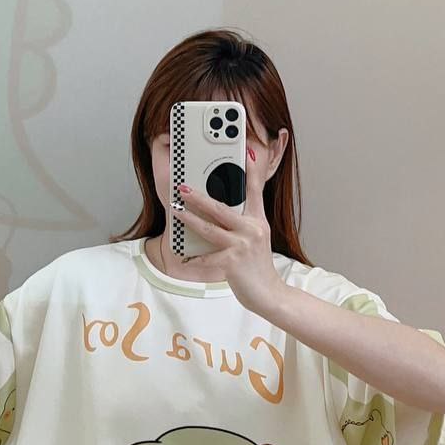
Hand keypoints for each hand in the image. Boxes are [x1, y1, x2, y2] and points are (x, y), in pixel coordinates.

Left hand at [174, 150, 285, 315]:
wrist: (268, 293)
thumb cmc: (257, 265)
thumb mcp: (257, 237)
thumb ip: (244, 221)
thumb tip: (223, 208)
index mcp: (258, 220)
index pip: (255, 189)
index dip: (252, 169)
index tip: (248, 150)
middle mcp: (252, 229)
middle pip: (221, 208)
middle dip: (199, 197)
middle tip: (182, 187)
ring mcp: (242, 245)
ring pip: (209, 229)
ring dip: (189, 219)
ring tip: (175, 211)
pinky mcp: (233, 262)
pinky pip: (207, 258)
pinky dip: (193, 258)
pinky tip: (183, 256)